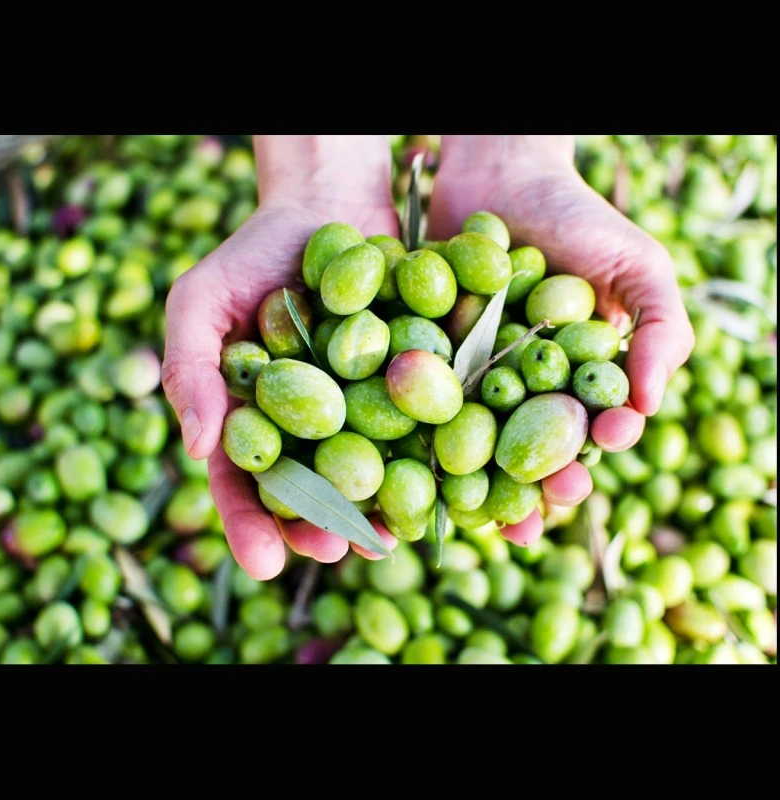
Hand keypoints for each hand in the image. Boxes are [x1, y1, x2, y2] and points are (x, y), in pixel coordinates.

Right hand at [162, 136, 397, 578]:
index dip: (252, 524)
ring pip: (373, 473)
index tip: (264, 561)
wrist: (329, 207)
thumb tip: (197, 446)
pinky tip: (444, 484)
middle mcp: (313, 428)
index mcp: (257, 421)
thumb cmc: (254, 253)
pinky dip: (435, 457)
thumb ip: (191, 367)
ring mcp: (367, 412)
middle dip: (323, 527)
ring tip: (389, 539)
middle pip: (316, 493)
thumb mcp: (202, 299)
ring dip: (382, 509)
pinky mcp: (416, 385)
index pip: (247, 483)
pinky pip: (426, 427)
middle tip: (334, 551)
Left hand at [427, 135, 694, 545]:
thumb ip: (659, 329)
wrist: (500, 174)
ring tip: (462, 518)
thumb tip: (647, 403)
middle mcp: (517, 393)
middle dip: (525, 490)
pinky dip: (406, 434)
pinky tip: (400, 464)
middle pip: (521, 454)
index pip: (584, 436)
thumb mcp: (636, 267)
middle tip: (523, 519)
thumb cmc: (578, 219)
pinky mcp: (419, 361)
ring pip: (463, 444)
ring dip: (463, 484)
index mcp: (572, 385)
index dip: (586, 458)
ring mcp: (465, 381)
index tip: (585, 470)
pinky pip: (411, 403)